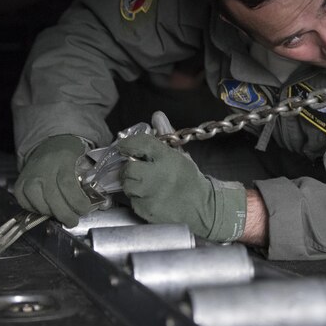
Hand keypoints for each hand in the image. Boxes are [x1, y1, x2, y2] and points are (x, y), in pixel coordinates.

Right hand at [14, 135, 91, 226]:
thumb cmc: (71, 156)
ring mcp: (29, 176)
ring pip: (40, 205)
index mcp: (63, 159)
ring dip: (53, 214)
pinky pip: (27, 205)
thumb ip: (93, 182)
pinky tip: (48, 208)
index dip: (77, 201)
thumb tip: (104, 205)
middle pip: (53, 199)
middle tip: (73, 220)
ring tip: (63, 214)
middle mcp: (43, 168)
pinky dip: (38, 212)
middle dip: (66, 215)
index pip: (67, 184)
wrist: (50, 144)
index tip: (85, 209)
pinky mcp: (19, 185)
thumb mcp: (85, 161)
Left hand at [118, 133, 246, 241]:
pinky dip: (137, 198)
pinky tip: (148, 196)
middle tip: (137, 169)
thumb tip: (157, 115)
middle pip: (129, 167)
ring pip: (127, 185)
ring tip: (143, 184)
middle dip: (130, 168)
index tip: (124, 146)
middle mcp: (157, 175)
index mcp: (167, 158)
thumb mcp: (180, 155)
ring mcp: (150, 195)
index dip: (128, 143)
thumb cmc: (189, 179)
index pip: (140, 143)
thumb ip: (165, 135)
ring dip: (132, 184)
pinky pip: (132, 201)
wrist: (201, 208)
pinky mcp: (146, 210)